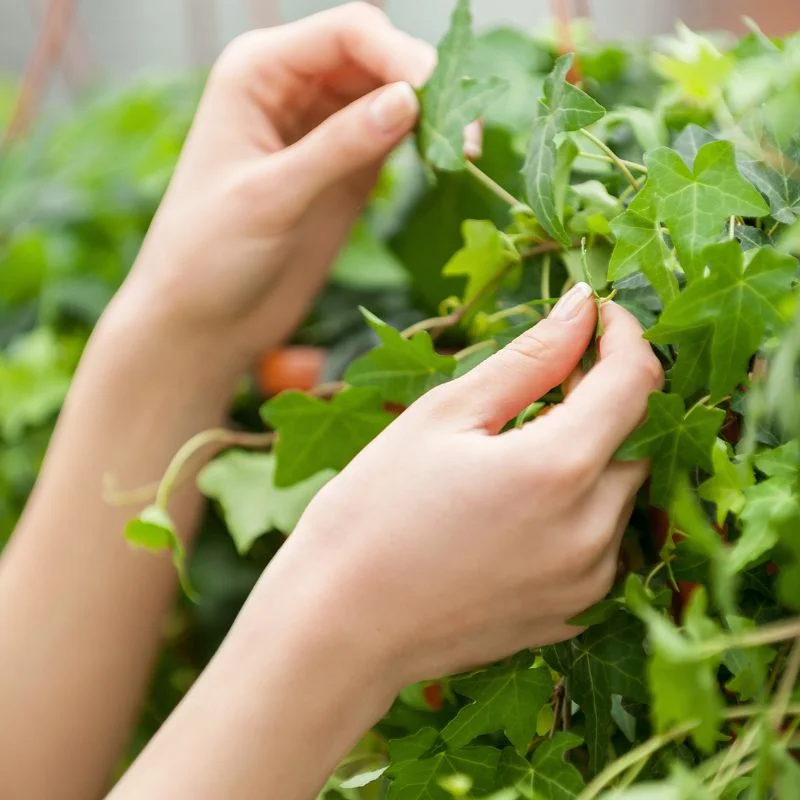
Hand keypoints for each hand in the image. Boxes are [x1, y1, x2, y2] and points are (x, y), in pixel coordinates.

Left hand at [117, 3, 433, 373]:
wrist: (204, 320)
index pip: (346, 34)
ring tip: (464, 150)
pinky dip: (423, 144)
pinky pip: (394, 138)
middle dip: (424, 83)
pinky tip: (446, 162)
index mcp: (258, 72)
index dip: (400, 56)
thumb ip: (337, 147)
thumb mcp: (270, 196)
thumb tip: (409, 100)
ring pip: (392, 95)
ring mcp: (322, 130)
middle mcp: (292, 89)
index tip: (437, 101)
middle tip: (463, 133)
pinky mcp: (345, 171)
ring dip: (431, 114)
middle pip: (377, 56)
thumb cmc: (207, 254)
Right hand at [269, 286, 662, 687]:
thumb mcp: (444, 415)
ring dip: (593, 453)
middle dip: (608, 394)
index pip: (635, 381)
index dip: (624, 335)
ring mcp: (586, 581)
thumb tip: (581, 307)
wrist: (340, 624)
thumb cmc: (374, 511)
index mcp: (558, 470)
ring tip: (524, 442)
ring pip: (623, 490)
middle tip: (550, 378)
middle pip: (638, 437)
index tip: (596, 313)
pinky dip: (580, 506)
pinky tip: (522, 501)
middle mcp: (591, 532)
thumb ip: (528, 359)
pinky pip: (602, 541)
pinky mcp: (572, 613)